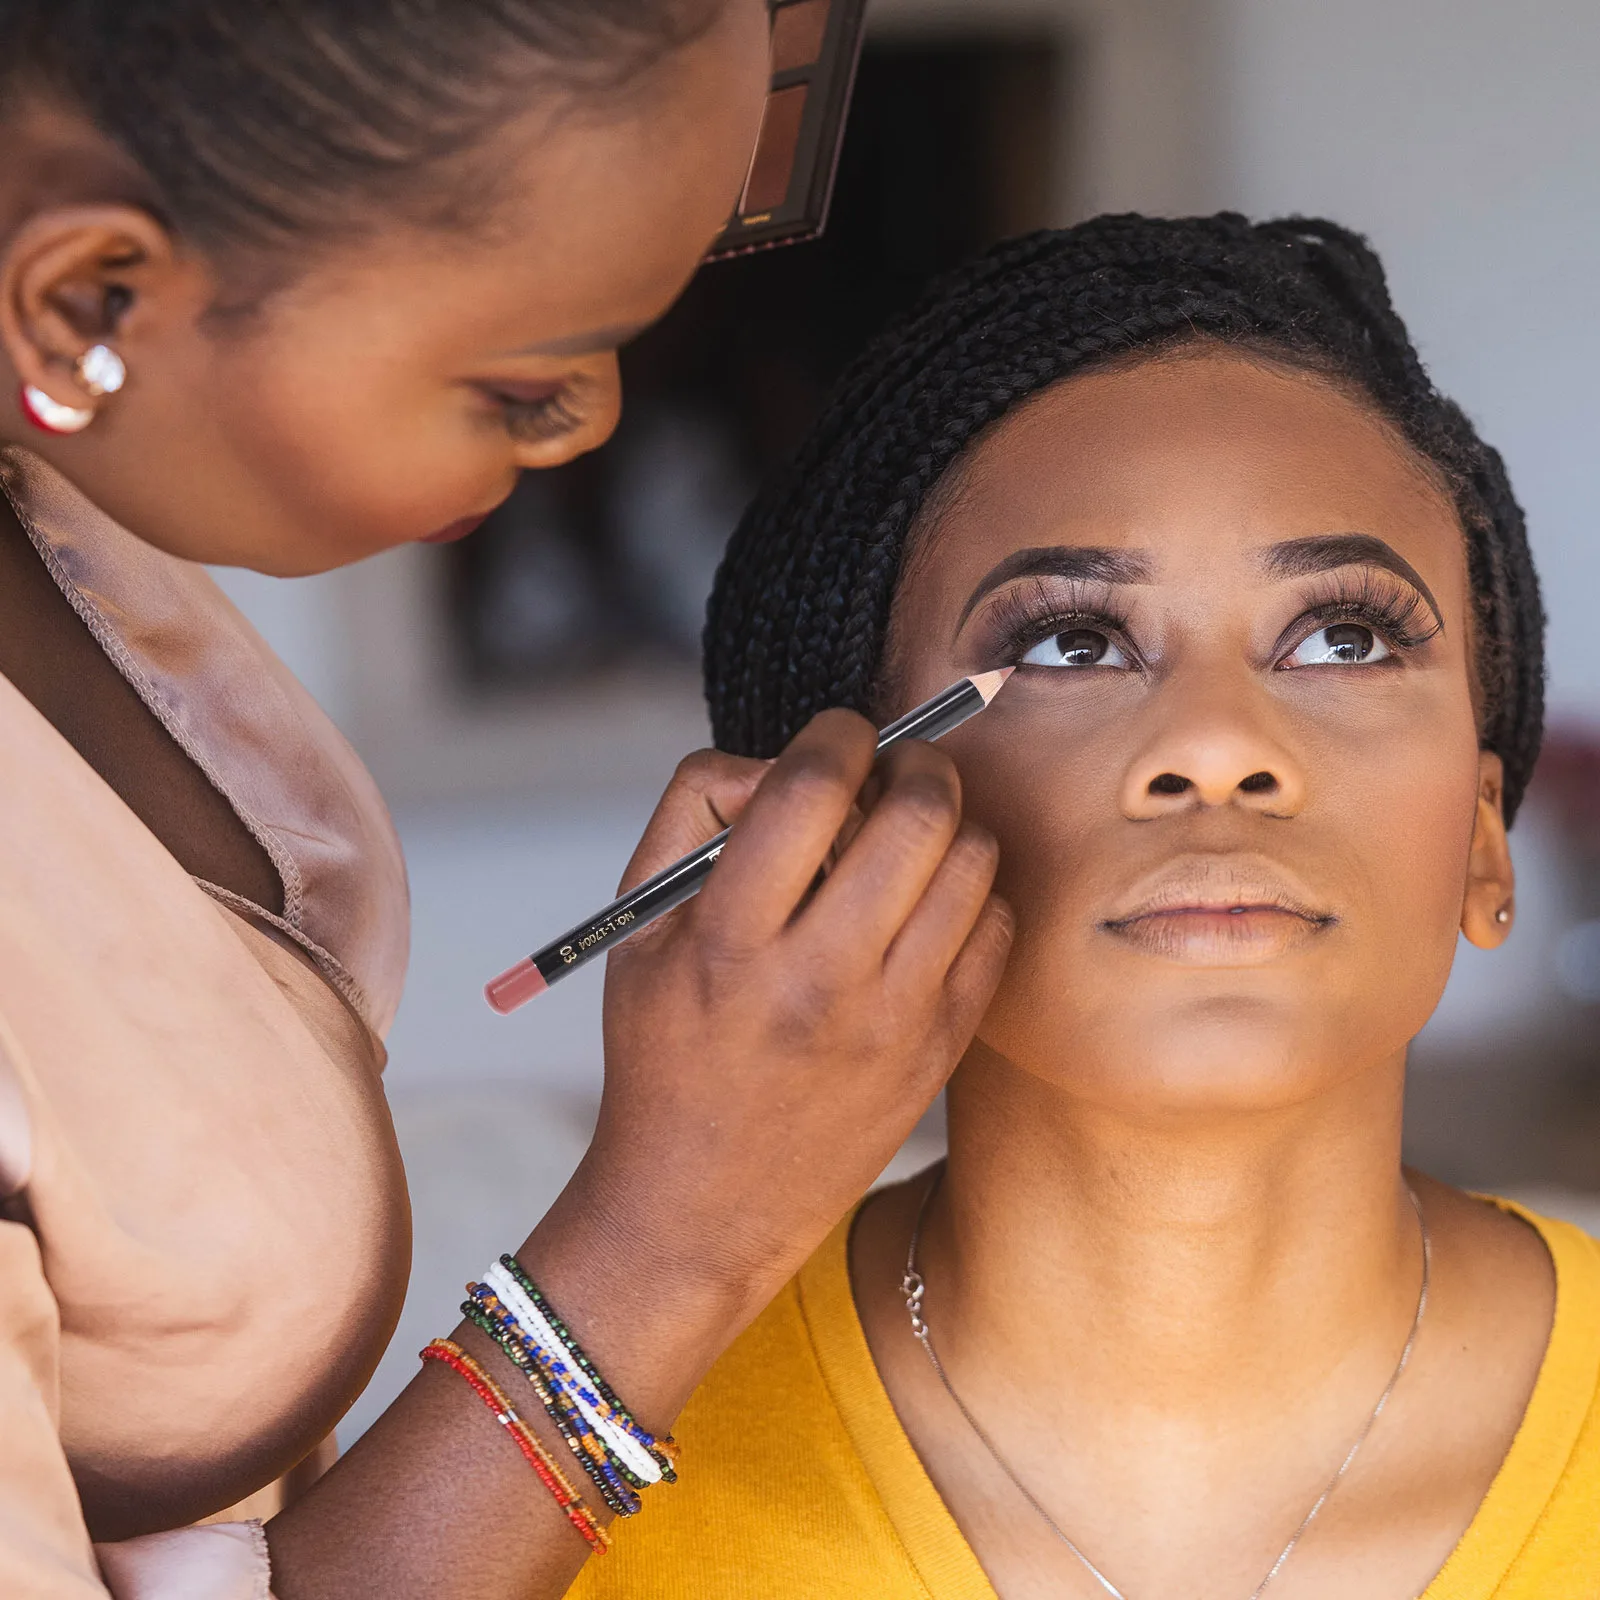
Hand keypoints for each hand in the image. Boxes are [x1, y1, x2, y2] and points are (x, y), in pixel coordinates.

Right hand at [267, 711, 1010, 1599]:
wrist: (704, 1206)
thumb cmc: (666, 1056)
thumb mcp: (639, 931)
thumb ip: (692, 817)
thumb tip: (778, 761)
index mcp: (731, 940)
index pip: (811, 787)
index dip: (836, 733)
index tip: (838, 737)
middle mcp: (821, 978)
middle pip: (918, 812)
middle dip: (915, 761)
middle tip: (894, 770)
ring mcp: (895, 1020)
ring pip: (974, 862)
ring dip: (950, 825)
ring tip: (913, 838)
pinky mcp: (940, 1050)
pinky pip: (998, 929)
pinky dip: (974, 894)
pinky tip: (930, 905)